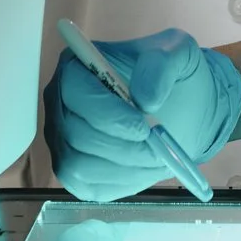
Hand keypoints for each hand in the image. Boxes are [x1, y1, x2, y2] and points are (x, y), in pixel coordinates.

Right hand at [43, 28, 240, 201]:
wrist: (180, 108)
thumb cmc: (171, 77)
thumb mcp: (178, 53)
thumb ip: (161, 65)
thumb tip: (145, 98)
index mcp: (76, 67)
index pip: (74, 91)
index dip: (107, 115)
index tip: (143, 127)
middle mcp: (60, 105)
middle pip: (76, 135)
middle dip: (123, 147)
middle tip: (158, 147)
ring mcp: (63, 141)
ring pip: (80, 166)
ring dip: (125, 166)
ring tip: (156, 155)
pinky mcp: (75, 173)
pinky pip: (88, 186)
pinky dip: (121, 181)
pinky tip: (144, 167)